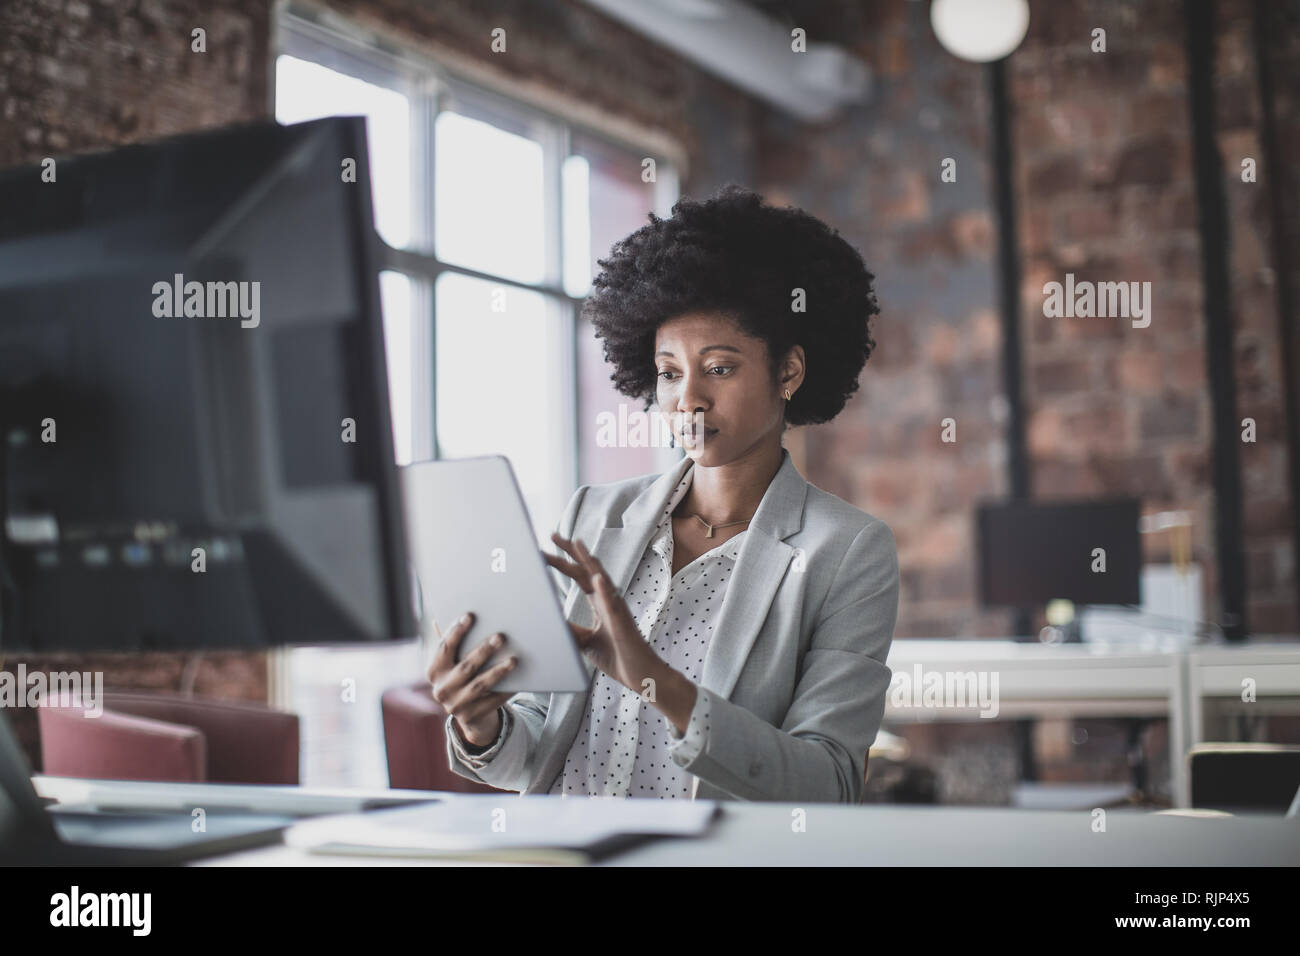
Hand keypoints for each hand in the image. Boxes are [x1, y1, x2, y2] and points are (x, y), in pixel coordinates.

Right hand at [427, 611, 517, 747]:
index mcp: (434, 672)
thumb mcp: (452, 662)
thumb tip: (450, 616)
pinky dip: (506, 690)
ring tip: (514, 659)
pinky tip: (518, 680)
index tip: (470, 616)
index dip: (456, 631)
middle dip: (483, 650)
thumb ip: (450, 642)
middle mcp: (441, 690)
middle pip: (465, 666)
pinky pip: (493, 701)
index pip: (444, 648)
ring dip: (498, 671)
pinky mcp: (472, 716)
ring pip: (480, 685)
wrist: (468, 713)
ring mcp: (456, 705)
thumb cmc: (462, 676)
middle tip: (500, 636)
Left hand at [543, 532, 660, 693]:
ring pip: (601, 578)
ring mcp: (616, 608)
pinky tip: (597, 577)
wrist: (640, 675)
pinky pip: (614, 603)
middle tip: (553, 535)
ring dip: (588, 561)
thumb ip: (571, 629)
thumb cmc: (617, 657)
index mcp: (600, 602)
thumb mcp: (585, 641)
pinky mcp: (622, 622)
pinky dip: (605, 589)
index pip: (580, 575)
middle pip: (587, 569)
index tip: (549, 547)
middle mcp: (608, 599)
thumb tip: (550, 622)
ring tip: (576, 543)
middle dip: (570, 552)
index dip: (565, 560)